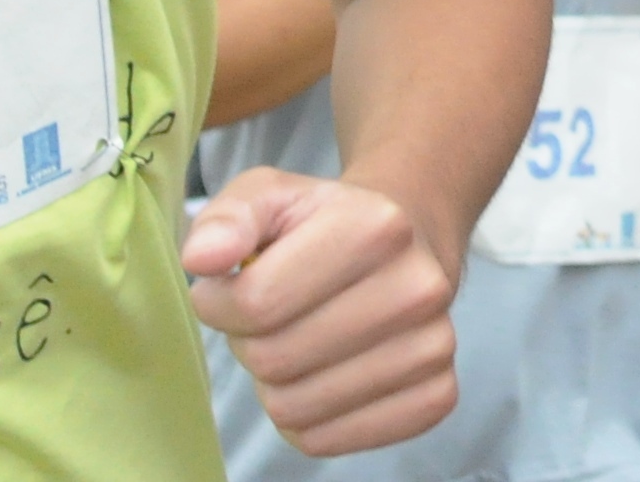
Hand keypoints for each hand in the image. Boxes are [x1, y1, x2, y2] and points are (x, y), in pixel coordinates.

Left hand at [184, 168, 462, 455]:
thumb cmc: (325, 224)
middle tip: (270, 317)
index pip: (257, 303)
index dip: (220, 303)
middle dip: (251, 343)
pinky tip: (323, 377)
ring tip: (298, 342)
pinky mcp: (437, 395)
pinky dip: (308, 421)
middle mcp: (419, 287)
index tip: (230, 288)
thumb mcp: (268, 197)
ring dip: (276, 384)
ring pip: (296, 409)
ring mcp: (435, 346)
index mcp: (378, 226)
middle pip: (275, 360)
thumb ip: (225, 219)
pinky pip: (329, 442)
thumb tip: (202, 259)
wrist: (410, 240)